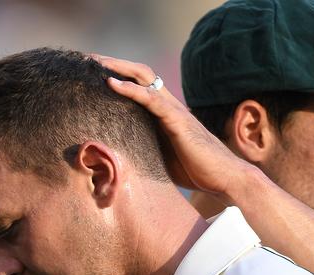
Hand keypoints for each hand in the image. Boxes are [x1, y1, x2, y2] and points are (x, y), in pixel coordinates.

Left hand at [93, 54, 256, 200]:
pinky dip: (130, 89)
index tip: (93, 71)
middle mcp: (169, 105)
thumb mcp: (162, 158)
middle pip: (139, 73)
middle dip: (113, 63)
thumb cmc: (196, 171)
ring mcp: (174, 110)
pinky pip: (151, 99)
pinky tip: (111, 83)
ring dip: (117, 67)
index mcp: (165, 113)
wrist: (225, 178)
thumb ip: (145, 149)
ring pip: (144, 78)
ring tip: (94, 62)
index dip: (118, 74)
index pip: (139, 84)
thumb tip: (119, 159)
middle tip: (88, 59)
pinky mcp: (177, 121)